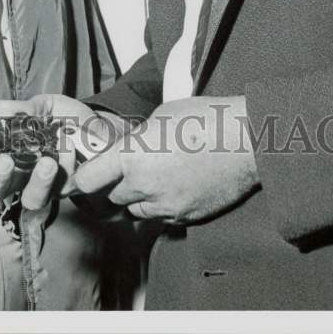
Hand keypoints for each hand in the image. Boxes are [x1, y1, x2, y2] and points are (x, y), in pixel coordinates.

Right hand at [0, 94, 117, 208]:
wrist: (100, 129)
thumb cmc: (63, 118)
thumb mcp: (44, 107)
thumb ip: (24, 109)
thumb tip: (1, 108)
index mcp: (6, 150)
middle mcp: (19, 174)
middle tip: (4, 162)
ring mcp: (42, 186)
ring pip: (30, 198)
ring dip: (37, 182)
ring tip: (47, 163)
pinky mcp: (66, 191)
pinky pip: (63, 187)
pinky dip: (67, 166)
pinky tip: (70, 150)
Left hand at [73, 96, 259, 224]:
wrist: (247, 140)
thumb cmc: (205, 118)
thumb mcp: (160, 117)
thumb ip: (136, 139)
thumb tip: (126, 150)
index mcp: (133, 156)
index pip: (89, 180)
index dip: (85, 177)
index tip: (87, 173)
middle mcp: (145, 185)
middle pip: (112, 197)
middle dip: (114, 185)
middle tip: (124, 170)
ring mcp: (167, 205)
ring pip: (136, 211)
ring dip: (137, 198)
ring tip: (153, 177)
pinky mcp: (186, 217)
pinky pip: (162, 217)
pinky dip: (162, 206)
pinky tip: (175, 186)